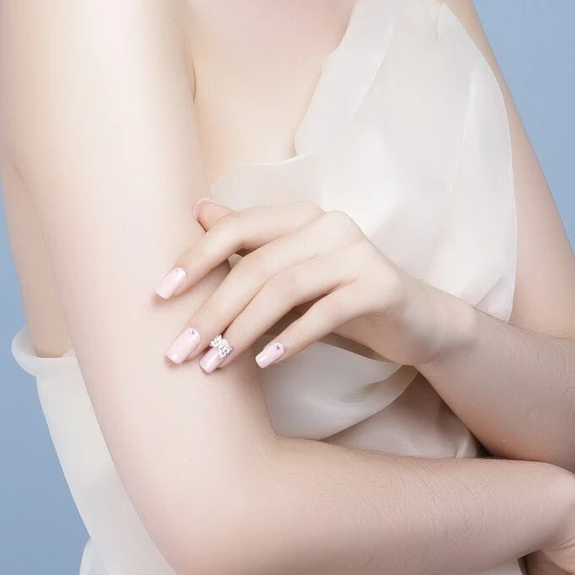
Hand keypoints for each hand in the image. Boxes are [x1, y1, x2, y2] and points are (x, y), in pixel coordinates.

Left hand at [155, 198, 456, 372]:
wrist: (416, 323)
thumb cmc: (341, 298)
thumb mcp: (290, 274)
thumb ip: (249, 244)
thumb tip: (198, 210)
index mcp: (300, 216)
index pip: (238, 226)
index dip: (196, 257)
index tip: (159, 295)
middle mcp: (328, 224)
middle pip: (256, 264)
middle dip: (212, 311)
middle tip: (179, 351)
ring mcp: (357, 252)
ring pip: (286, 288)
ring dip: (243, 330)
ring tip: (215, 365)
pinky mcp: (380, 285)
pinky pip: (327, 311)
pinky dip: (292, 337)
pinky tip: (267, 363)